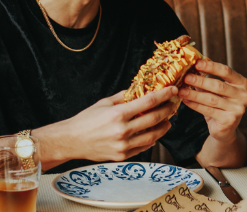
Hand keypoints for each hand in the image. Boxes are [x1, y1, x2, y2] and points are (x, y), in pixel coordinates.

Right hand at [45, 87, 176, 162]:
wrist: (72, 141)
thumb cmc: (86, 120)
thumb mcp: (104, 103)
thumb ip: (124, 97)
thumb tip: (140, 89)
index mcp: (118, 114)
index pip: (148, 102)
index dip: (164, 95)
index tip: (173, 90)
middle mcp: (123, 130)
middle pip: (155, 118)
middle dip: (168, 110)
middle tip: (174, 104)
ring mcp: (124, 145)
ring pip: (153, 135)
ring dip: (164, 126)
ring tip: (168, 119)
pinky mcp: (122, 156)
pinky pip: (144, 147)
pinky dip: (153, 139)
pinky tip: (154, 132)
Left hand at [179, 59, 246, 142]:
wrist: (225, 129)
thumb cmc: (220, 105)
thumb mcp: (216, 91)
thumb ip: (207, 80)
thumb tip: (190, 69)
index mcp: (242, 83)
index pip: (226, 71)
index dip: (211, 66)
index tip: (196, 63)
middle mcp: (244, 95)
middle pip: (218, 86)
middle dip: (200, 81)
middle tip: (186, 78)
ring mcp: (238, 109)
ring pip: (212, 99)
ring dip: (194, 94)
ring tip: (181, 91)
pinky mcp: (230, 120)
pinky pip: (208, 111)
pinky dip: (195, 105)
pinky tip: (186, 101)